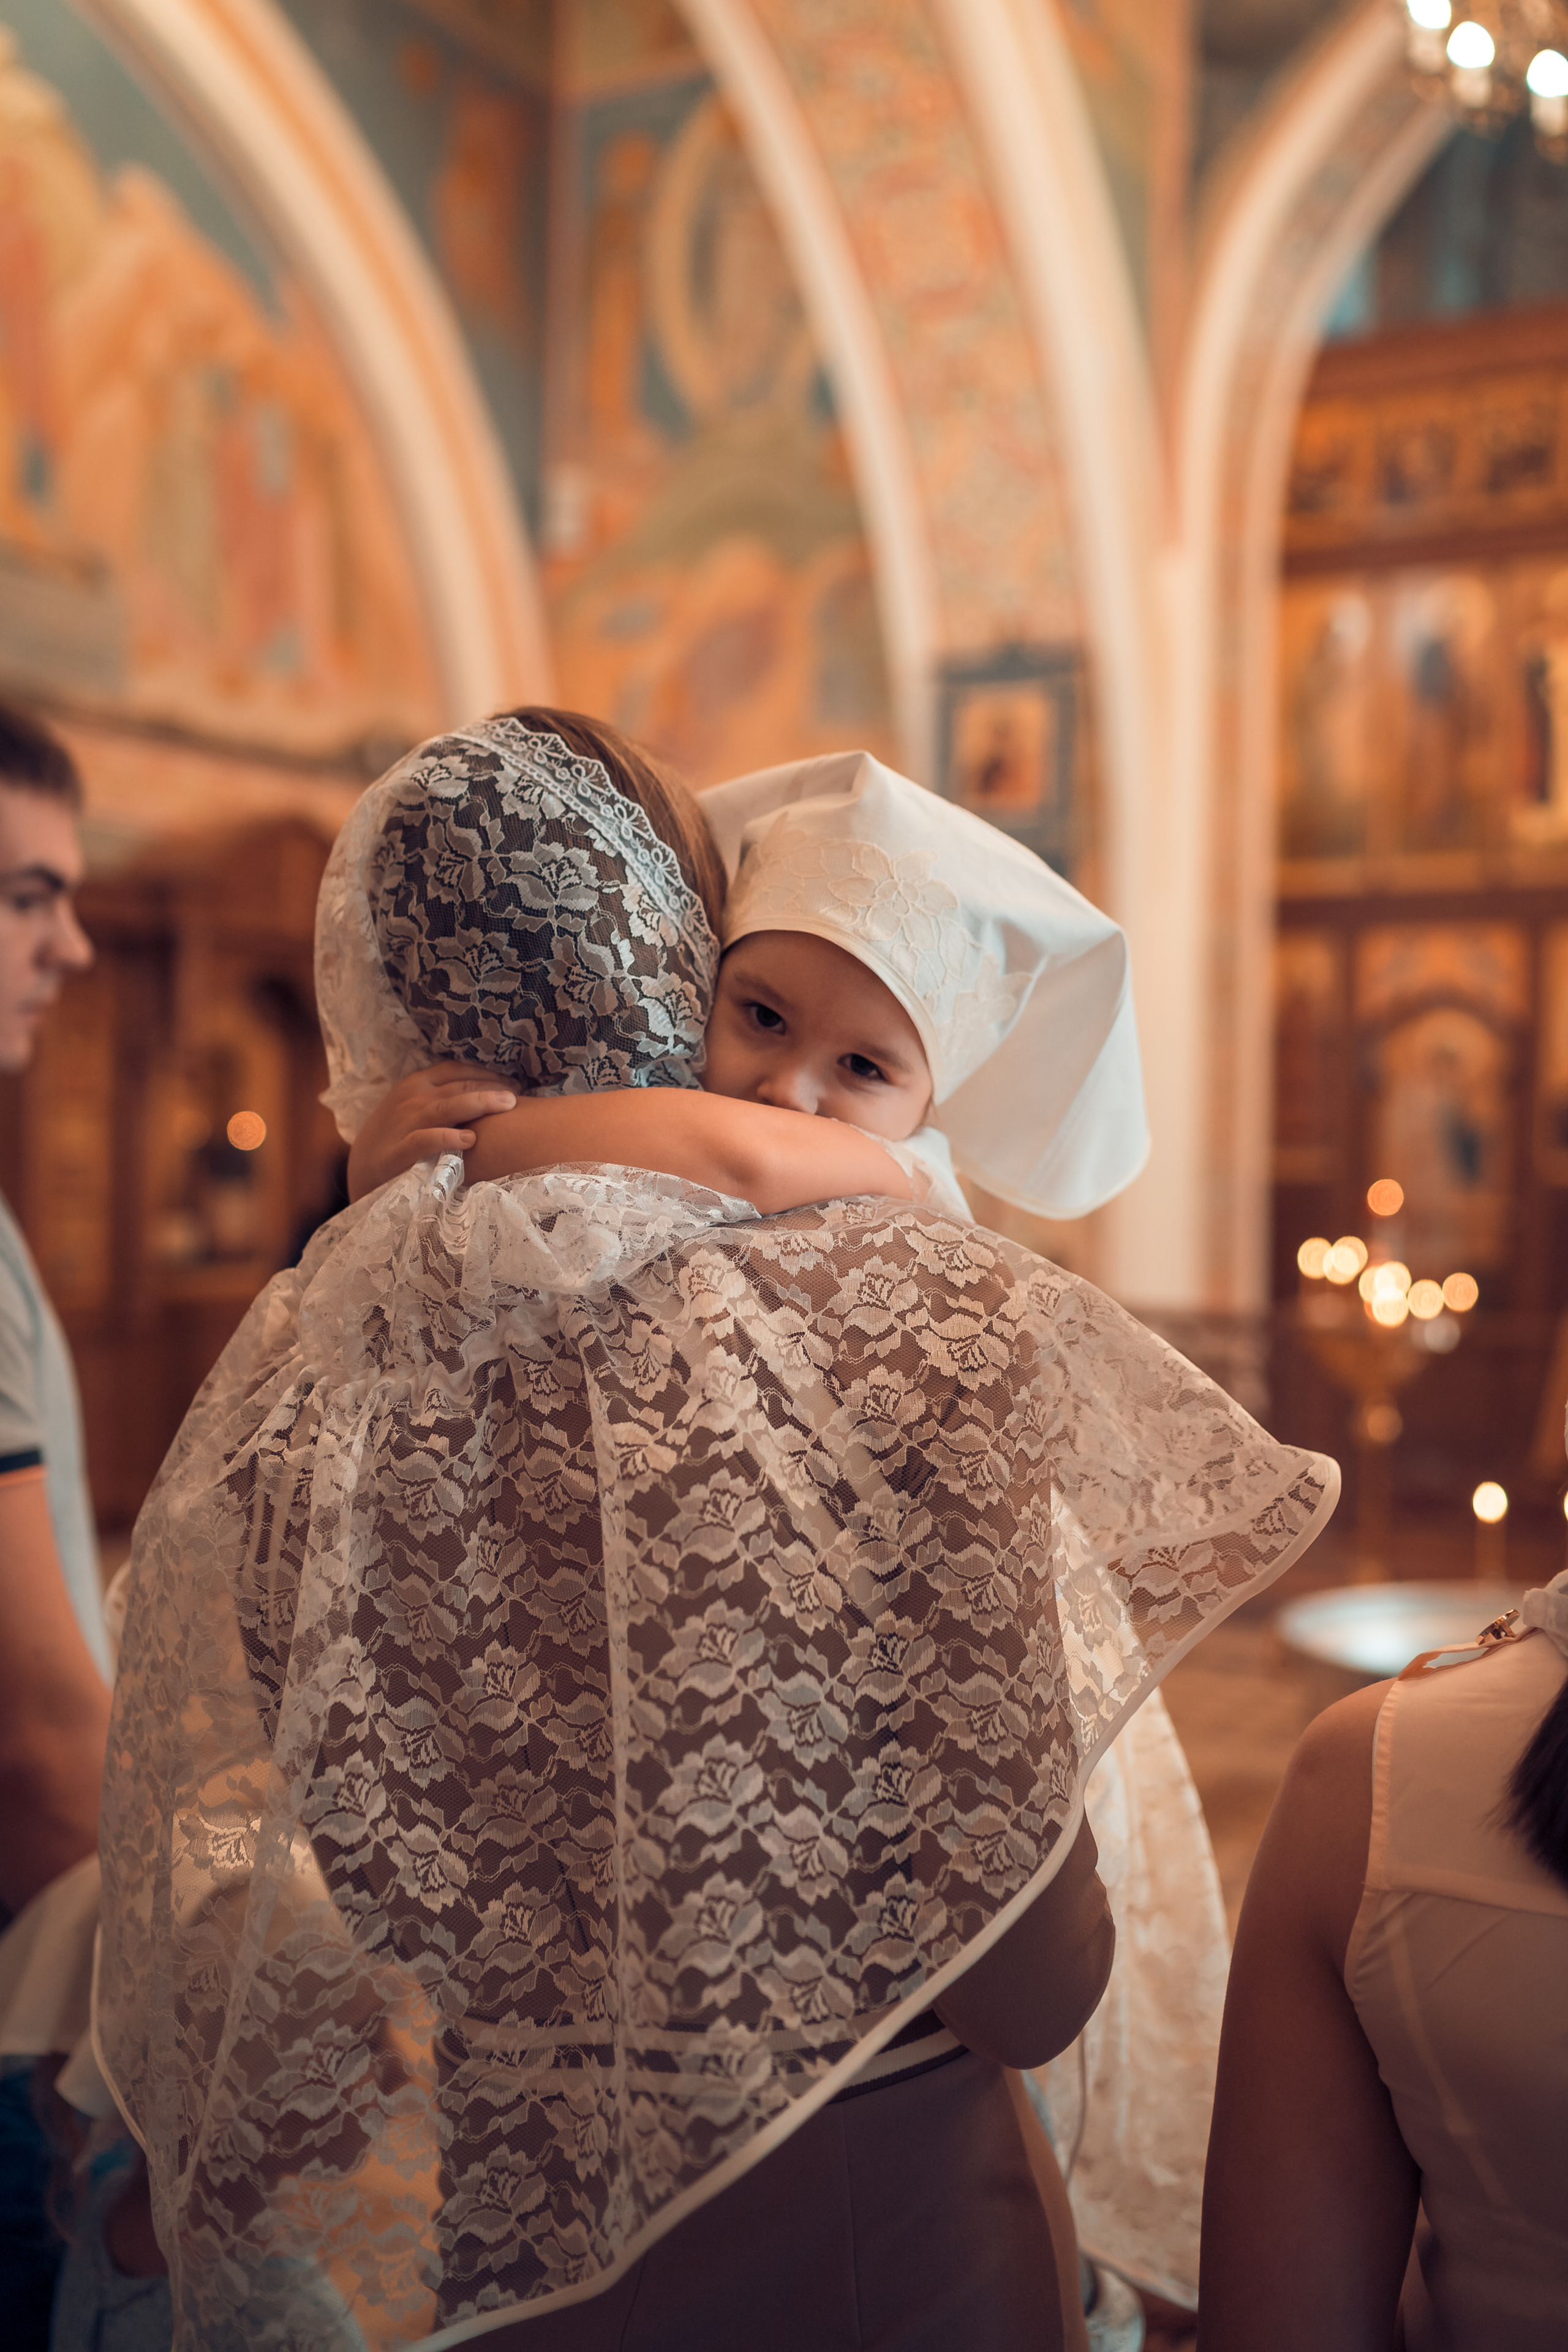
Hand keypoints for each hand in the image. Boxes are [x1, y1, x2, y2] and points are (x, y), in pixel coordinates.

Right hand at [347, 1062, 516, 1200]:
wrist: (362, 1170)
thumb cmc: (396, 1138)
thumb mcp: (413, 1109)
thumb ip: (442, 1099)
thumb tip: (484, 1094)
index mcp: (415, 1085)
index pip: (456, 1070)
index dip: (485, 1073)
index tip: (510, 1083)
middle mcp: (412, 1099)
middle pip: (459, 1087)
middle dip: (491, 1088)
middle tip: (517, 1098)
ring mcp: (405, 1124)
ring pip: (448, 1107)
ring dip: (480, 1103)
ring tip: (507, 1105)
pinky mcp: (400, 1152)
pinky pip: (427, 1140)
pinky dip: (448, 1138)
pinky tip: (471, 1140)